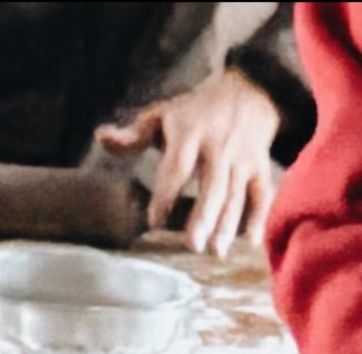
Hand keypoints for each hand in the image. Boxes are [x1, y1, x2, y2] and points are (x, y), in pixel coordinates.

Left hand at [104, 68, 279, 257]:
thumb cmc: (195, 112)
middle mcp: (217, 147)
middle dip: (203, 216)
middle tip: (192, 245)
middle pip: (211, 185)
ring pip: (235, 195)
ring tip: (216, 252)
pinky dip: (258, 218)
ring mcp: (241, 159)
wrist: (246, 92)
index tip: (154, 222)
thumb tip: (100, 138)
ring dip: (227, 225)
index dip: (166, 194)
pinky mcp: (259, 168)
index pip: (176, 167)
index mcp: (189, 132)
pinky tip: (250, 242)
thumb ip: (133, 135)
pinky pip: (261, 195)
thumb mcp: (162, 115)